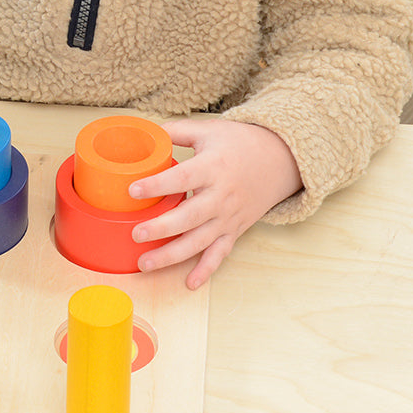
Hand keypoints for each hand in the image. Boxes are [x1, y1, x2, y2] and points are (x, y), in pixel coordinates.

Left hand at [128, 118, 302, 289]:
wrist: (279, 159)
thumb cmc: (239, 142)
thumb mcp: (208, 129)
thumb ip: (176, 131)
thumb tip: (144, 133)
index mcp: (213, 167)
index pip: (183, 177)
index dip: (158, 185)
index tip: (133, 190)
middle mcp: (221, 195)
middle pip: (190, 216)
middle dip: (162, 228)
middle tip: (136, 234)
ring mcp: (229, 216)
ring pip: (200, 241)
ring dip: (172, 255)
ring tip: (145, 263)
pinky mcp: (235, 230)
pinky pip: (220, 253)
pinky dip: (206, 270)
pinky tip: (189, 283)